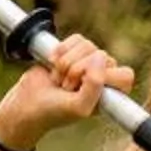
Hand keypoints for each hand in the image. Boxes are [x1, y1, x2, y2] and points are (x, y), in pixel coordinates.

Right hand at [0, 32, 132, 150]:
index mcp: (111, 94)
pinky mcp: (71, 51)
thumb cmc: (54, 112)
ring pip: (88, 45)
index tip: (84, 88)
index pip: (125, 75)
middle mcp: (102, 77)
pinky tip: (53, 64)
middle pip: (103, 56)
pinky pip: (76, 39)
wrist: (26, 105)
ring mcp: (87, 62)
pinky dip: (61, 51)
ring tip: (59, 79)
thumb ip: (95, 86)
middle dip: (78, 71)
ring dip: (67, 63)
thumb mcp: (79, 107)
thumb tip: (100, 56)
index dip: (104, 77)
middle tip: (66, 88)